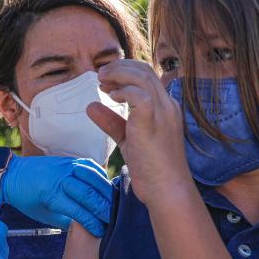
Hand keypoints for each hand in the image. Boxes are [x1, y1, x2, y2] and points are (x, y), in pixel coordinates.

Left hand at [0, 155, 111, 236]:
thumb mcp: (44, 215)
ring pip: (93, 178)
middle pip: (89, 194)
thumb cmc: (27, 199)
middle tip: (114, 221)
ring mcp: (66, 166)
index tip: (102, 232)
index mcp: (51, 194)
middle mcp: (60, 178)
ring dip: (106, 192)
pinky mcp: (70, 160)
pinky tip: (107, 189)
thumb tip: (87, 228)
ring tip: (115, 205)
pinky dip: (101, 177)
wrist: (13, 175)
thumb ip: (66, 220)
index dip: (92, 223)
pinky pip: (91, 167)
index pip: (78, 211)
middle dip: (103, 209)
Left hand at [92, 60, 191, 205]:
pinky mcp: (153, 122)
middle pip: (145, 70)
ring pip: (142, 77)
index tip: (106, 80)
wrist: (167, 190)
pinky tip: (111, 97)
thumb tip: (91, 105)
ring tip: (102, 80)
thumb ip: (112, 121)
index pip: (148, 77)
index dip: (125, 72)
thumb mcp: (128, 140)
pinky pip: (140, 95)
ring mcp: (163, 113)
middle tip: (100, 75)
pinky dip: (124, 91)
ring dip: (118, 74)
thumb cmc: (151, 168)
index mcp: (165, 108)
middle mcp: (167, 105)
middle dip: (119, 67)